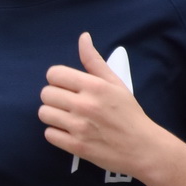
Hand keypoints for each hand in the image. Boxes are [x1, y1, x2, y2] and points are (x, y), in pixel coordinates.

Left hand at [38, 34, 166, 177]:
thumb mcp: (115, 83)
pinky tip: (69, 131)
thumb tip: (83, 38)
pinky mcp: (75, 147)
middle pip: (46, 93)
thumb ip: (94, 61)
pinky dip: (56, 133)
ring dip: (53, 115)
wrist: (142, 147)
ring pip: (44, 113)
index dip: (58, 79)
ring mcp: (79, 127)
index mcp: (95, 86)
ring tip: (67, 117)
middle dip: (54, 97)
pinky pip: (49, 134)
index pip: (54, 74)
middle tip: (68, 103)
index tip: (66, 86)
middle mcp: (85, 105)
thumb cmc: (129, 113)